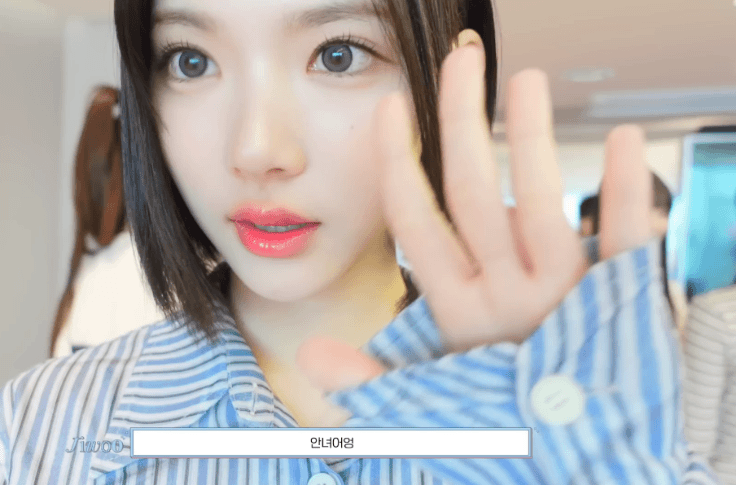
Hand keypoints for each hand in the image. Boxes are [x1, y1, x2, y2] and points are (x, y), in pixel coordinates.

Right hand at [297, 44, 651, 393]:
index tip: (389, 112)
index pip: (417, 229)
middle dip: (463, 125)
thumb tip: (309, 356)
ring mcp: (562, 301)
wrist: (580, 461)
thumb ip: (374, 376)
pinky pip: (626, 244)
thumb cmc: (502, 420)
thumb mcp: (430, 401)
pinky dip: (627, 191)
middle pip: (477, 198)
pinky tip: (623, 140)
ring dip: (533, 138)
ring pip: (540, 206)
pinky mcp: (615, 302)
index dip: (397, 166)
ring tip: (527, 81)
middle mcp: (505, 302)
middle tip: (462, 65)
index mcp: (458, 317)